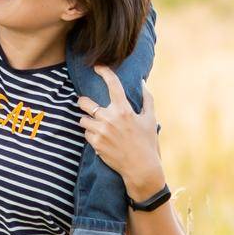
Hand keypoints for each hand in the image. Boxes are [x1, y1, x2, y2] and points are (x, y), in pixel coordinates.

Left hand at [77, 65, 163, 198]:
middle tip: (85, 103)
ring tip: (94, 124)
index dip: (104, 72)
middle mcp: (110, 119)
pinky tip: (99, 137)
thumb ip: (147, 99)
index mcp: (124, 110)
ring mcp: (101, 132)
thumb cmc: (147, 142)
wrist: (140, 168)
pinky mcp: (95, 144)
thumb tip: (142, 82)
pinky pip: (86, 134)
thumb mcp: (150, 119)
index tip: (97, 67)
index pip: (112, 85)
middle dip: (83, 102)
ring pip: (82, 119)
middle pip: (85, 103)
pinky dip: (90, 134)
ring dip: (87, 120)